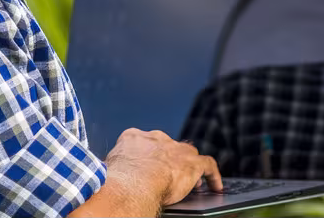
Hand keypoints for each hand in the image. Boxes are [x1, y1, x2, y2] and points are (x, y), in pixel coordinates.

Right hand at [105, 128, 221, 204]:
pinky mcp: (192, 163)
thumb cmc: (115, 180)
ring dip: (189, 165)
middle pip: (167, 146)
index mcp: (132, 138)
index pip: (142, 142)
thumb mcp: (108, 169)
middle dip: (169, 158)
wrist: (133, 183)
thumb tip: (108, 179)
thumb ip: (113, 169)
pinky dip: (213, 175)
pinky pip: (208, 165)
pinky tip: (216, 186)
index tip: (146, 166)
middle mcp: (155, 138)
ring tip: (192, 180)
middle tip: (168, 175)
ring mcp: (175, 148)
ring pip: (188, 153)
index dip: (147, 155)